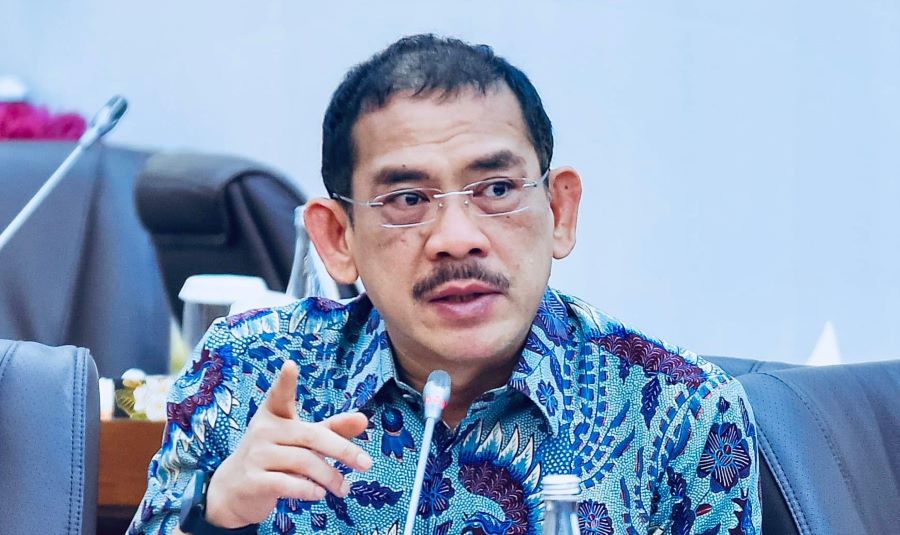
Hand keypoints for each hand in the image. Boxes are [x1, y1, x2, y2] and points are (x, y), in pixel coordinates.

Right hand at [204, 361, 371, 528]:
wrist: (233, 491)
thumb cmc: (274, 457)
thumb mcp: (301, 440)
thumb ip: (332, 429)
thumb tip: (363, 419)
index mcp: (273, 414)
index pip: (279, 395)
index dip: (285, 381)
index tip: (290, 365)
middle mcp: (263, 430)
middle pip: (311, 435)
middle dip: (342, 450)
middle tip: (367, 464)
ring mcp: (256, 455)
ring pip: (303, 461)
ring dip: (330, 477)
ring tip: (344, 488)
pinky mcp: (253, 481)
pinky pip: (286, 483)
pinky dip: (308, 489)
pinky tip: (319, 494)